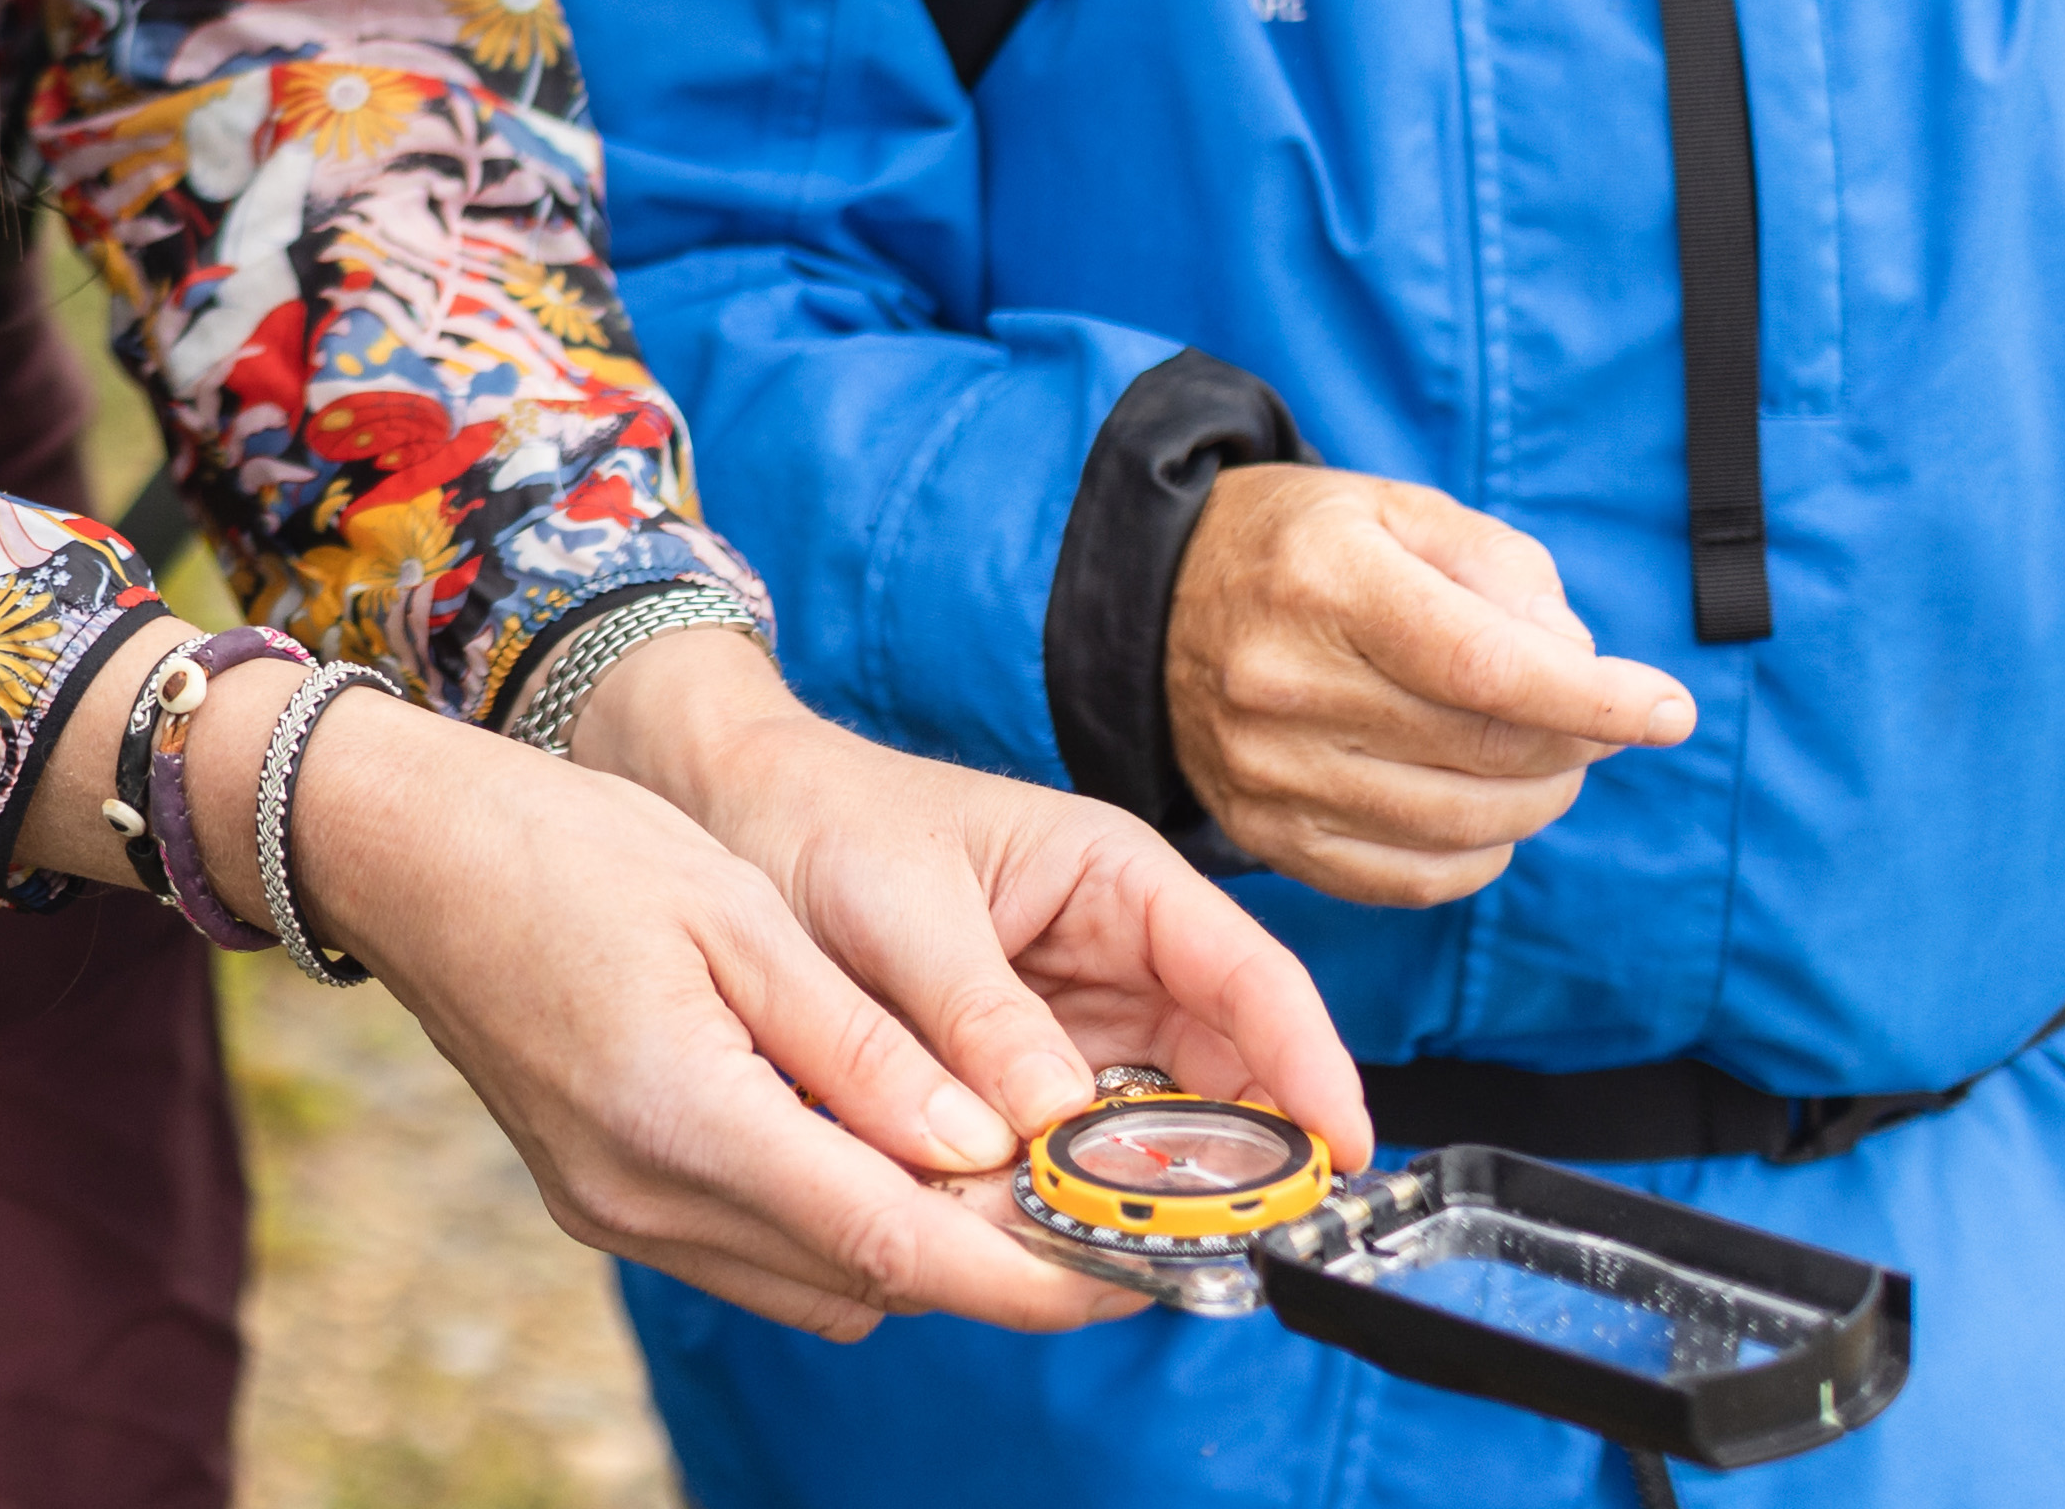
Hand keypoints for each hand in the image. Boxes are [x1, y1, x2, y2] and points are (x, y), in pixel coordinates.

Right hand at [90, 648, 1200, 1341]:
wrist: (406, 856)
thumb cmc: (566, 849)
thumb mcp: (735, 915)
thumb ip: (863, 1045)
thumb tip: (981, 1144)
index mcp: (691, 1119)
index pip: (903, 1244)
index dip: (1038, 1271)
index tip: (1143, 1268)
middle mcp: (653, 1198)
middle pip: (873, 1283)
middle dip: (1004, 1262)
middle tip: (1110, 1206)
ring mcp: (620, 1214)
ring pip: (824, 1282)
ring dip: (924, 1244)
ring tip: (1012, 1168)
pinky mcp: (605, 1204)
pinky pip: (762, 1252)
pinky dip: (843, 1223)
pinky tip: (887, 1147)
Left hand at [568, 626, 1370, 1169]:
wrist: (720, 818)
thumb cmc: (816, 823)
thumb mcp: (897, 906)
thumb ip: (974, 1011)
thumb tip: (1052, 1119)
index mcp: (1113, 880)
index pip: (1248, 977)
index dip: (1310, 1066)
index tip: (1343, 1150)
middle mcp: (1111, 955)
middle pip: (1217, 1071)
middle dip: (1227, 1158)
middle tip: (1220, 1240)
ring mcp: (1066, 1023)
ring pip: (1143, 1126)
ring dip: (1136, 1189)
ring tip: (1118, 1247)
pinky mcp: (1009, 1079)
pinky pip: (1064, 1149)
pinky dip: (1059, 1192)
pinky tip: (1037, 1229)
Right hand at [1163, 465, 1695, 902]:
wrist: (1155, 601)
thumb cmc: (1304, 547)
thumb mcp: (1399, 509)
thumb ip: (1501, 569)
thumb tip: (1572, 662)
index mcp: (1324, 583)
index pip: (1485, 667)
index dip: (1595, 700)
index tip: (1670, 710)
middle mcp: (1283, 684)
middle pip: (1484, 750)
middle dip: (1577, 741)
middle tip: (1598, 718)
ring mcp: (1267, 771)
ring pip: (1459, 826)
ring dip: (1539, 800)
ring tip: (1548, 758)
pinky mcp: (1265, 834)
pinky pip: (1410, 879)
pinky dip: (1480, 856)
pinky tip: (1490, 809)